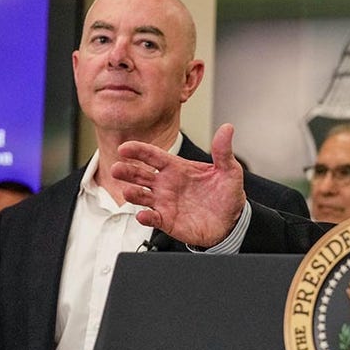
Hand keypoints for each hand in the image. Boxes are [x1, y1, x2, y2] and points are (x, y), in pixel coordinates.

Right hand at [112, 124, 246, 247]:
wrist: (232, 221)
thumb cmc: (227, 194)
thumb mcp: (229, 170)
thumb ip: (223, 151)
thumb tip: (227, 128)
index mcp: (177, 168)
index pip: (153, 156)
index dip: (138, 151)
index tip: (124, 147)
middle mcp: (166, 184)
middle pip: (140, 175)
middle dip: (127, 171)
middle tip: (116, 168)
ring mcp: (165, 202)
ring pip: (141, 196)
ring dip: (132, 194)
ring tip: (127, 191)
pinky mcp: (167, 220)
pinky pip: (153, 219)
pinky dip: (146, 217)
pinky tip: (143, 215)